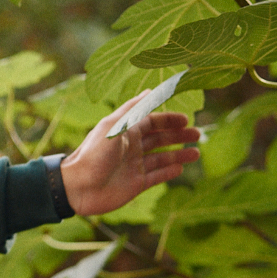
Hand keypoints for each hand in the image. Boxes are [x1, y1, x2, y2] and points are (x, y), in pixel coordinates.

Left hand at [59, 94, 200, 217]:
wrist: (78, 187)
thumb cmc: (93, 154)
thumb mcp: (113, 126)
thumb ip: (133, 110)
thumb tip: (150, 90)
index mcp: (125, 131)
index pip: (151, 121)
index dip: (169, 120)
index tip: (186, 120)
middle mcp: (131, 147)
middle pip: (159, 138)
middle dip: (178, 136)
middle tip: (198, 135)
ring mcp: (134, 166)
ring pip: (161, 158)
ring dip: (178, 154)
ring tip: (196, 154)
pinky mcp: (135, 184)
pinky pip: (156, 176)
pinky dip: (169, 172)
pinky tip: (181, 169)